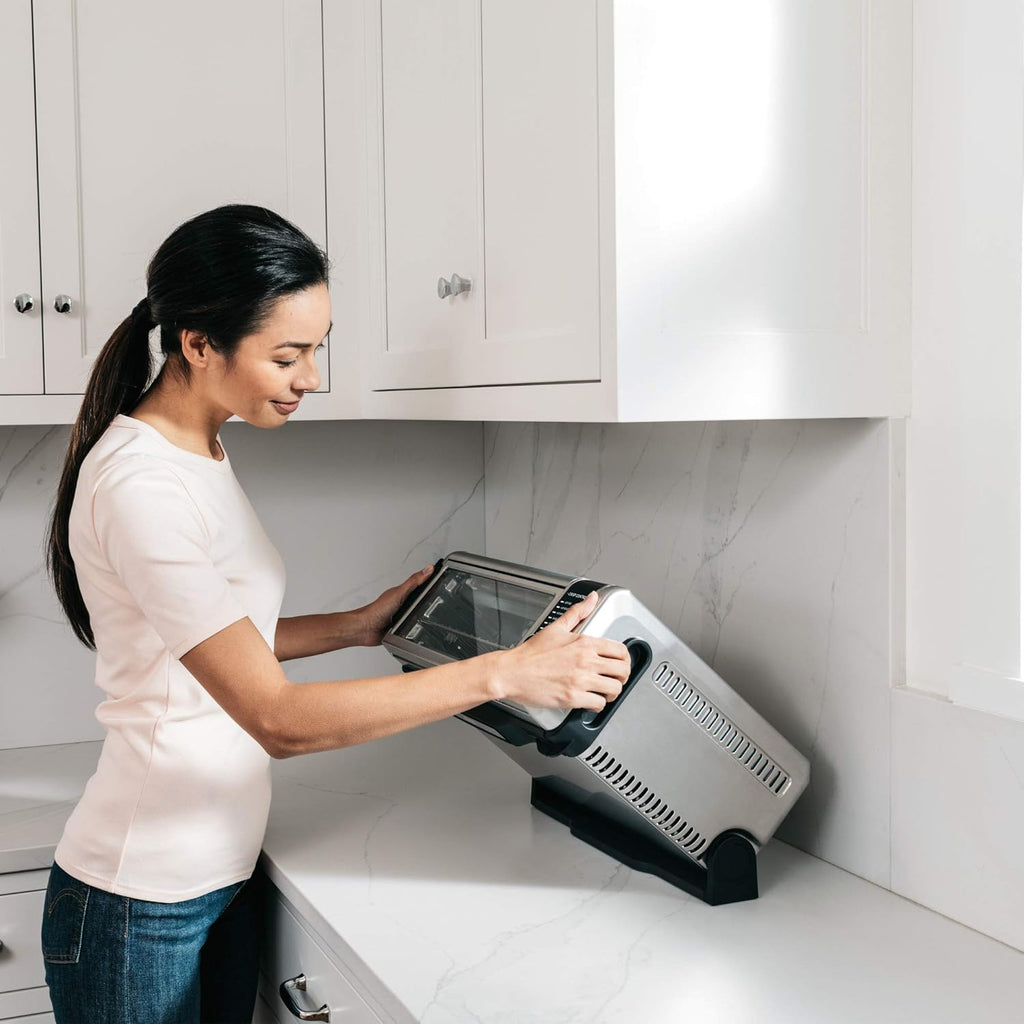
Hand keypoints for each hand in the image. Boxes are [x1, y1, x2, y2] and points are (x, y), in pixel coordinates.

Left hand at [353, 565, 435, 646]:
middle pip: (420, 598)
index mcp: (402, 592)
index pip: (419, 582)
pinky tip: (419, 627)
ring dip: (423, 614)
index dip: (430, 577)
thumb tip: (428, 569)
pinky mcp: (400, 627)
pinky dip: (417, 627)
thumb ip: (414, 582)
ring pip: (417, 613)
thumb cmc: (376, 610)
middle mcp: (402, 602)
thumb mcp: (399, 593)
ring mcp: (401, 615)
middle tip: (439, 588)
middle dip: (429, 596)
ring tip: (432, 608)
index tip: (440, 571)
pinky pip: (413, 626)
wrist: (366, 628)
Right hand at [493, 592, 630, 711]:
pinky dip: (597, 705)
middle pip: (622, 671)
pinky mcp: (573, 697)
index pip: (621, 651)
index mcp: (585, 643)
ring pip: (614, 690)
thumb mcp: (557, 628)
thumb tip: (592, 598)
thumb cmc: (531, 653)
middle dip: (622, 678)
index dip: (625, 660)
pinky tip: (591, 701)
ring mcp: (580, 680)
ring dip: (612, 693)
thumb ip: (578, 612)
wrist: (512, 672)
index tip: (620, 665)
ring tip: (604, 692)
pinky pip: (598, 704)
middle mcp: (586, 661)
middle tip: (615, 680)